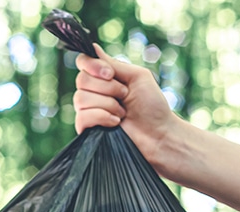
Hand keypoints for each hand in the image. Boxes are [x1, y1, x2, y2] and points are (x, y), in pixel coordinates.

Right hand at [74, 45, 182, 176]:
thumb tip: (93, 48)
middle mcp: (93, 92)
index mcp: (104, 77)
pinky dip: (102, 117)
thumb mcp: (137, 76)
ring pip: (81, 99)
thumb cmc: (152, 106)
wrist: (159, 134)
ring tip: (123, 113)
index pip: (83, 62)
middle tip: (125, 96)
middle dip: (108, 88)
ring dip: (108, 104)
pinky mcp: (87, 129)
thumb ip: (114, 64)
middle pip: (81, 80)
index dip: (92, 66)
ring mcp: (89, 110)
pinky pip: (82, 117)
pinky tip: (116, 123)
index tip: (110, 74)